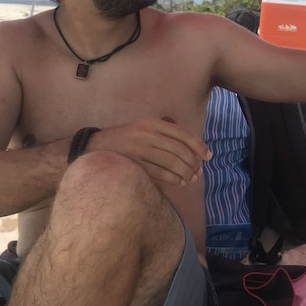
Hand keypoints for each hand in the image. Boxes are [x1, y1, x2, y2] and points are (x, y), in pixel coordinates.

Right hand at [89, 118, 209, 185]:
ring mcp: (140, 149)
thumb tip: (192, 148)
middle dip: (193, 163)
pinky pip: (160, 173)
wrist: (96, 146)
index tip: (208, 156)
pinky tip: (179, 183)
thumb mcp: (144, 127)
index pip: (182, 134)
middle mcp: (147, 134)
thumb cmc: (127, 139)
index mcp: (153, 123)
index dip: (199, 145)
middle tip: (199, 172)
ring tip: (191, 179)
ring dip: (185, 173)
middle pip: (179, 150)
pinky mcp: (134, 163)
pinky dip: (173, 179)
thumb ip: (165, 133)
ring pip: (171, 162)